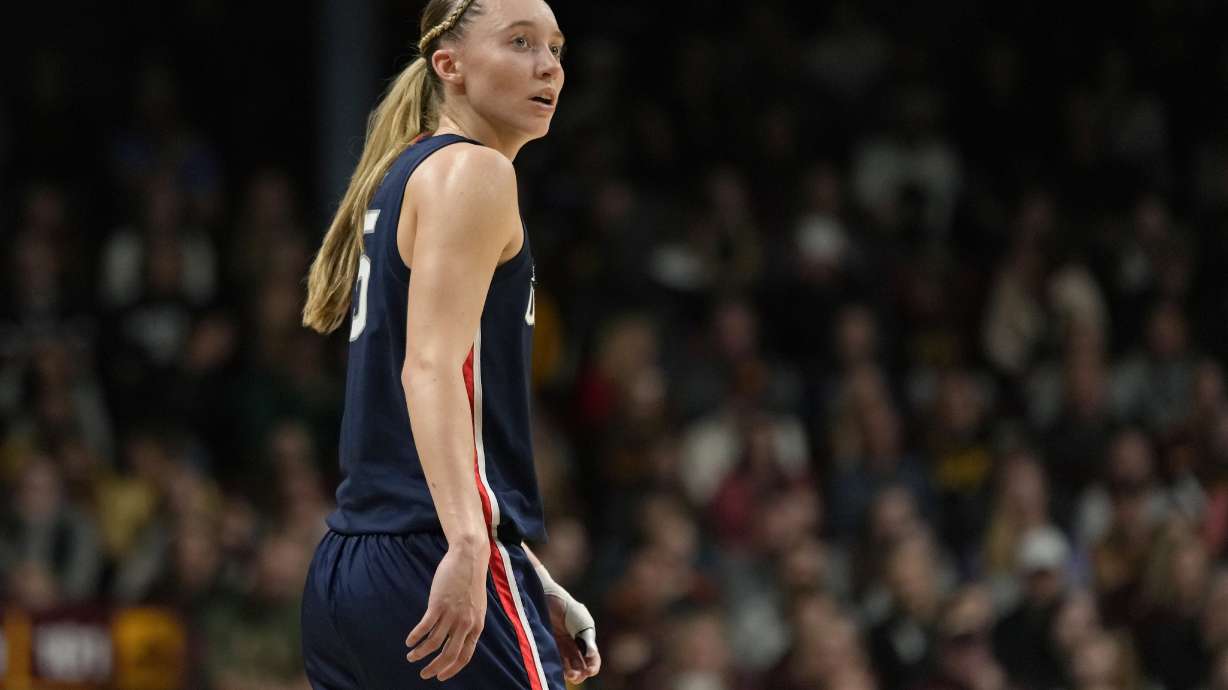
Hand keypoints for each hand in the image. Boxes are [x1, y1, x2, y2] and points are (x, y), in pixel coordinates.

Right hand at [406, 542, 488, 680]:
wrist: (468, 558)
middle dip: (434, 667)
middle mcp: (465, 623)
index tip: (440, 677)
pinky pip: (425, 627)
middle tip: (423, 674)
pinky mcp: (439, 604)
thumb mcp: (477, 607)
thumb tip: (457, 639)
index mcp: (476, 626)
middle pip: (449, 654)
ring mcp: (452, 614)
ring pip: (434, 643)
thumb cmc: (471, 582)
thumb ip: (469, 624)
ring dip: (420, 653)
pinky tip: (409, 641)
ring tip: (411, 657)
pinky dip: (415, 637)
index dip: (452, 669)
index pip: (465, 656)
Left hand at [545, 592, 600, 683]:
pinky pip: (555, 661)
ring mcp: (561, 647)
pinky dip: (558, 668)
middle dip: (580, 674)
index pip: (593, 659)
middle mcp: (574, 646)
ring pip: (568, 666)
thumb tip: (591, 656)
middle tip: (576, 675)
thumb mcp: (582, 623)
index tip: (589, 671)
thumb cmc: (569, 609)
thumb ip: (587, 639)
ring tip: (569, 675)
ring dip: (570, 674)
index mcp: (586, 640)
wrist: (549, 598)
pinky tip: (558, 671)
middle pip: (580, 666)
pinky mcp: (549, 646)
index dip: (593, 667)